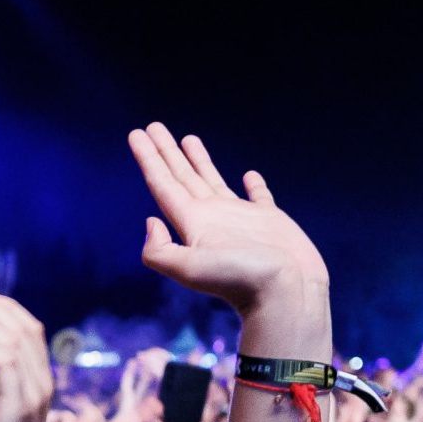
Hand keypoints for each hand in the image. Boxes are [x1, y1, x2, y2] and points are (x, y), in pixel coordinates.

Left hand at [0, 289, 55, 421]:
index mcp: (40, 384)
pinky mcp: (17, 410)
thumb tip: (0, 373)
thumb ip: (7, 392)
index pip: (30, 332)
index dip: (5, 310)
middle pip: (22, 329)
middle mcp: (42, 385)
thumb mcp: (5, 418)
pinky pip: (4, 364)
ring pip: (12, 341)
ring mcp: (33, 396)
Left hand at [128, 125, 325, 310]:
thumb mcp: (191, 268)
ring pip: (213, 180)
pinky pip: (258, 196)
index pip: (163, 184)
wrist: (286, 295)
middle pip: (182, 177)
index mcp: (192, 223)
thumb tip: (150, 221)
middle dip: (166, 152)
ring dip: (198, 160)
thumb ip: (161, 250)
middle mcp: (211, 218)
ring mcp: (239, 219)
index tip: (135, 133)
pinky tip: (248, 174)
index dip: (148, 158)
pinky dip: (253, 184)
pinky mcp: (269, 221)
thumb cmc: (242, 282)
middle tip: (152, 126)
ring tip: (188, 139)